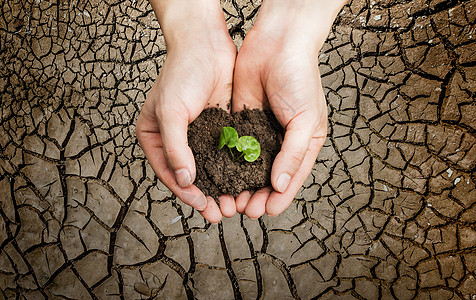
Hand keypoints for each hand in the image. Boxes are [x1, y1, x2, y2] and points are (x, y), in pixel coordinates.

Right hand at [136, 0, 236, 222]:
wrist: (205, 44)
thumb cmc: (181, 73)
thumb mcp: (170, 111)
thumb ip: (175, 147)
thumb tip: (184, 179)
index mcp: (155, 137)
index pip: (169, 172)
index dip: (185, 192)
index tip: (202, 206)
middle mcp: (176, 139)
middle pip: (190, 175)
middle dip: (206, 195)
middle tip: (221, 213)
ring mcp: (198, 134)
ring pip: (210, 168)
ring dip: (222, 186)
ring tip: (234, 203)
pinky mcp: (218, 127)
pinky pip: (225, 153)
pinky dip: (233, 168)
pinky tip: (244, 181)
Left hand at [232, 0, 346, 217]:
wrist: (277, 43)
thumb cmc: (300, 78)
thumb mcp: (306, 119)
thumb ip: (294, 153)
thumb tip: (282, 185)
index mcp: (304, 143)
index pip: (292, 178)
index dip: (280, 197)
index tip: (265, 211)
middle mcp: (282, 141)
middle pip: (268, 177)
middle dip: (257, 194)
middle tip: (243, 209)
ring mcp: (260, 132)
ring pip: (249, 166)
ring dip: (240, 184)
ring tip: (229, 199)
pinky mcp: (241, 122)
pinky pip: (234, 147)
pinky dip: (228, 163)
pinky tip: (218, 175)